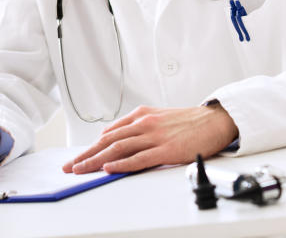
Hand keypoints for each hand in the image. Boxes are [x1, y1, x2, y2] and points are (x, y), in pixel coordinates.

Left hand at [62, 103, 238, 173]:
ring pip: (119, 149)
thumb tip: (113, 137)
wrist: (215, 120)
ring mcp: (155, 137)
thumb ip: (136, 126)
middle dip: (86, 155)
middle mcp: (145, 124)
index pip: (109, 134)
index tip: (77, 158)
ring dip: (97, 161)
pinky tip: (109, 168)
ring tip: (81, 170)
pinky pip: (139, 158)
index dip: (90, 148)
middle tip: (70, 167)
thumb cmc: (189, 122)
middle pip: (108, 142)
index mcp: (141, 116)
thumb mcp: (159, 117)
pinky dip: (122, 164)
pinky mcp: (166, 149)